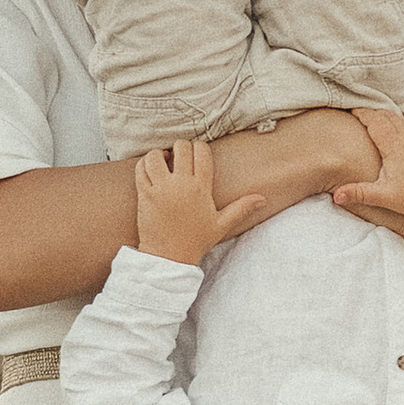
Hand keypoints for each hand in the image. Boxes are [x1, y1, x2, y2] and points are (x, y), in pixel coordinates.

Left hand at [134, 137, 269, 267]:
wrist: (169, 257)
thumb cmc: (196, 241)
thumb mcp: (221, 224)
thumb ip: (242, 208)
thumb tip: (263, 199)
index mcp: (201, 188)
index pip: (201, 152)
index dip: (199, 147)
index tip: (196, 154)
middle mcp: (181, 184)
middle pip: (180, 148)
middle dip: (180, 147)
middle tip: (180, 156)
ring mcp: (161, 188)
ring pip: (156, 156)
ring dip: (159, 154)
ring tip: (163, 160)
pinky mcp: (144, 194)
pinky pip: (141, 169)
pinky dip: (143, 165)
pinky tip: (150, 170)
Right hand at [330, 108, 403, 268]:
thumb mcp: (383, 196)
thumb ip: (358, 193)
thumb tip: (335, 196)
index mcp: (395, 144)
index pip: (374, 120)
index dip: (361, 113)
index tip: (351, 110)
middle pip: (387, 116)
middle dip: (373, 113)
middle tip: (360, 112)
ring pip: (403, 120)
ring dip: (389, 118)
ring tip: (378, 120)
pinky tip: (403, 130)